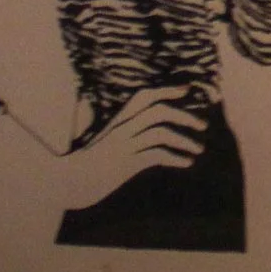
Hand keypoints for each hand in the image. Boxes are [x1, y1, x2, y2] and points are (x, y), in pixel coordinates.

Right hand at [56, 86, 205, 207]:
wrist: (67, 181)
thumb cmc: (84, 159)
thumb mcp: (100, 137)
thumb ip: (117, 124)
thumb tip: (124, 114)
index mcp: (117, 120)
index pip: (144, 96)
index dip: (167, 90)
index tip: (188, 89)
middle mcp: (121, 129)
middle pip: (158, 112)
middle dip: (185, 116)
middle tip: (203, 125)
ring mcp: (124, 147)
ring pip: (161, 134)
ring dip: (184, 140)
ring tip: (198, 149)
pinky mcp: (126, 165)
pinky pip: (156, 156)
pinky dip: (175, 158)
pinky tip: (187, 163)